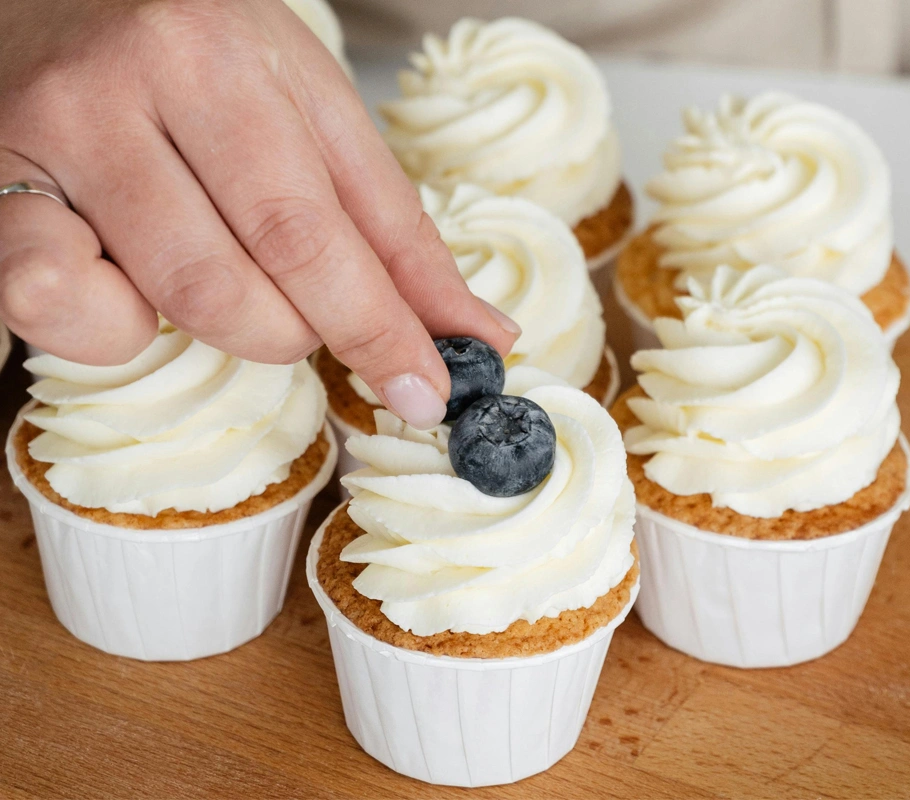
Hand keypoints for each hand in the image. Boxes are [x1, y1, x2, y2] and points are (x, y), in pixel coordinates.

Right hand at [0, 0, 518, 428]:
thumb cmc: (203, 55)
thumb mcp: (315, 111)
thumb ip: (395, 228)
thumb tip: (479, 335)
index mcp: (222, 62)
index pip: (318, 232)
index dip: (379, 330)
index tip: (429, 392)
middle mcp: (122, 93)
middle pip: (241, 282)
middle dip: (300, 333)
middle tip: (313, 315)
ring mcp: (47, 144)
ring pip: (162, 305)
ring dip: (227, 328)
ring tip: (231, 274)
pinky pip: (51, 305)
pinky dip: (111, 327)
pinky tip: (131, 284)